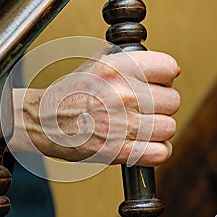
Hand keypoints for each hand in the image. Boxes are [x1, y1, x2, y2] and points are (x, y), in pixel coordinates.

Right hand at [10, 51, 179, 166]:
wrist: (44, 121)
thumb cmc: (71, 94)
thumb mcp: (97, 65)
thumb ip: (130, 64)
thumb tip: (166, 69)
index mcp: (116, 68)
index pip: (169, 68)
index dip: (165, 78)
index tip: (158, 84)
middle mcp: (120, 94)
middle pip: (172, 100)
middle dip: (161, 105)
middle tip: (144, 108)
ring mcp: (120, 123)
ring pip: (168, 127)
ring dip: (159, 129)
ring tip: (142, 126)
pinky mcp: (117, 151)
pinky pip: (160, 152)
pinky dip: (157, 151)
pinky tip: (145, 144)